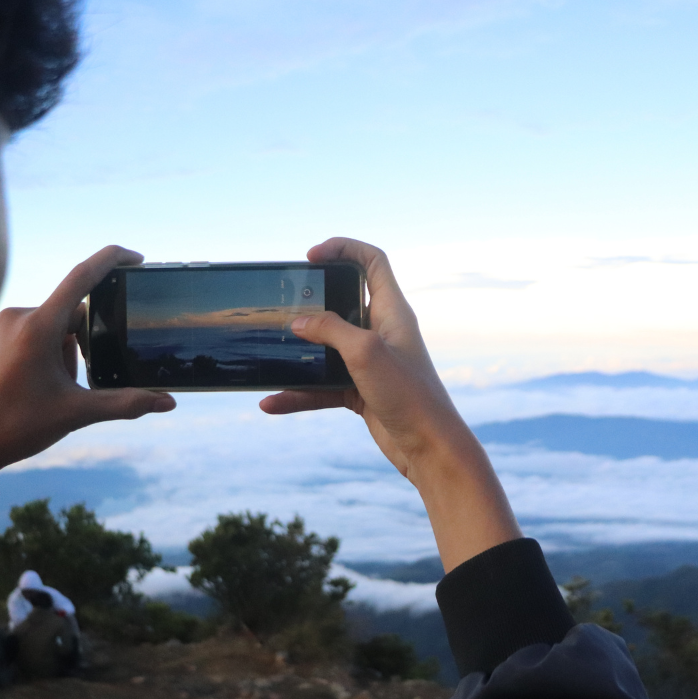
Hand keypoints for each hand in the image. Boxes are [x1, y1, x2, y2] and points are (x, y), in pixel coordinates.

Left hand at [0, 246, 175, 476]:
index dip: (112, 260)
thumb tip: (167, 403)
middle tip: (73, 385)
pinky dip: (44, 355)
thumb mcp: (75, 414)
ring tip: (47, 393)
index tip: (136, 259)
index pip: (82, 277)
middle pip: (72, 315)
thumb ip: (124, 403)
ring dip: (63, 354)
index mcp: (38, 327)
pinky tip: (31, 388)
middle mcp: (17, 317)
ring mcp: (0, 325)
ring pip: (52, 327)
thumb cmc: (13, 427)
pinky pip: (31, 334)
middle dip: (85, 347)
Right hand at [260, 238, 520, 570]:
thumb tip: (299, 322)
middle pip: (343, 303)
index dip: (343, 249)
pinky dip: (299, 394)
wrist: (429, 449)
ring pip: (326, 349)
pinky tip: (272, 403)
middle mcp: (382, 333)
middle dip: (311, 303)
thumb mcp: (365, 353)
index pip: (372, 262)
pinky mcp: (361, 392)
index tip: (311, 256)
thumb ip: (331, 330)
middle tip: (282, 305)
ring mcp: (370, 364)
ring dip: (299, 354)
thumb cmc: (409, 395)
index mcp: (392, 311)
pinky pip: (322, 387)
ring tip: (269, 353)